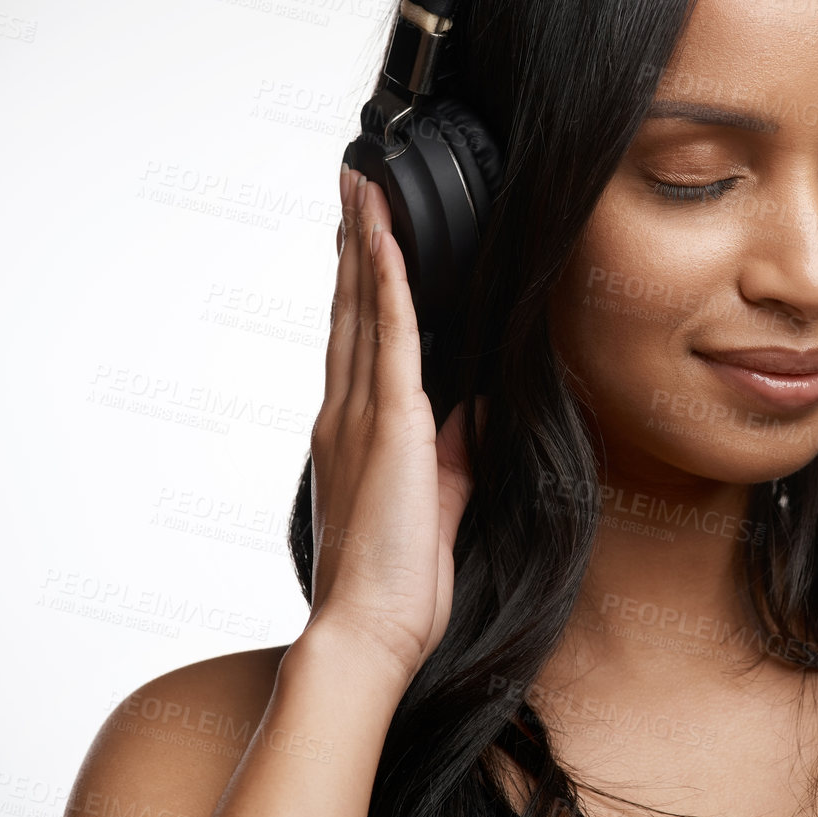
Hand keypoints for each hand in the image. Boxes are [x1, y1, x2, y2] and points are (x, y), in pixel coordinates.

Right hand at [304, 165, 482, 687]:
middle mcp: (345, 413)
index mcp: (353, 433)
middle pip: (348, 307)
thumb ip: (452, 452)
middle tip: (351, 185)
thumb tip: (472, 409)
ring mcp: (359, 414)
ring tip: (363, 189)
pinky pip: (389, 336)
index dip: (355, 282)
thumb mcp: (438, 501)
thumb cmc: (396, 583)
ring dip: (365, 243)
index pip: (354, 339)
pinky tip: (387, 240)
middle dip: (352, 242)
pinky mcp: (389, 423)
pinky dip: (388, 282)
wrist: (370, 631)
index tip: (357, 234)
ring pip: (362, 307)